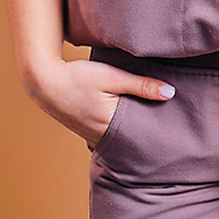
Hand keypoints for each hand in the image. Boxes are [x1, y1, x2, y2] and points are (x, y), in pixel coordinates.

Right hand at [25, 58, 175, 146]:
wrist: (41, 80)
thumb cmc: (75, 76)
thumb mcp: (109, 76)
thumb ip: (139, 85)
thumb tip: (170, 93)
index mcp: (112, 126)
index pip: (144, 138)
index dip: (160, 137)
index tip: (177, 136)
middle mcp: (103, 136)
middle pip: (134, 143)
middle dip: (149, 139)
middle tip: (170, 137)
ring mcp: (93, 135)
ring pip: (122, 140)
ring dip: (133, 135)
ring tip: (151, 131)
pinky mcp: (86, 130)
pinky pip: (109, 136)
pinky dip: (119, 132)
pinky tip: (125, 125)